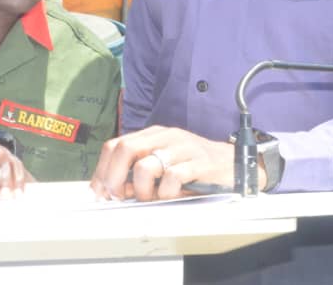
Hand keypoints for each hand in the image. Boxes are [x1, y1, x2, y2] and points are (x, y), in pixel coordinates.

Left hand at [90, 125, 247, 201]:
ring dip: (142, 189)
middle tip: (119, 196)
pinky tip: (171, 195)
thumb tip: (113, 189)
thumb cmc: (195, 166)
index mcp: (154, 134)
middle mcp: (166, 137)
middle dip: (114, 177)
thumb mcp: (165, 162)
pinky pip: (172, 178)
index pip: (116, 144)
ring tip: (151, 197)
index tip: (99, 191)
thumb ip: (140, 170)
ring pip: (146, 165)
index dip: (103, 169)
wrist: (233, 163)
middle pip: (126, 149)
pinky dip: (166, 192)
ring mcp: (182, 148)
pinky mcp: (199, 163)